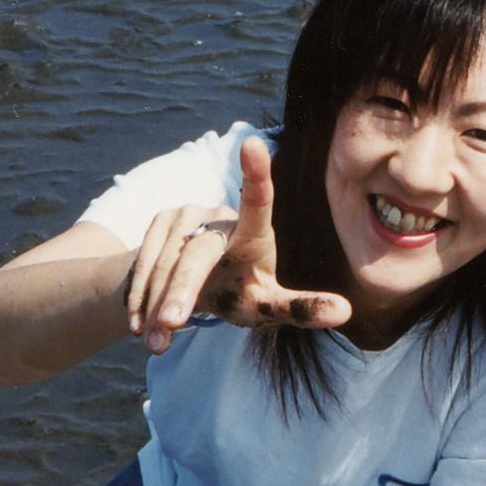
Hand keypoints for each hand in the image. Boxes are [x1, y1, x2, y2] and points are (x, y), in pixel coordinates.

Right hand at [127, 136, 352, 353]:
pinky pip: (143, 264)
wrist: (189, 288)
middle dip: (182, 291)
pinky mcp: (158, 224)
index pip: (259, 200)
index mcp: (254, 233)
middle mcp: (220, 218)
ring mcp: (186, 217)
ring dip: (155, 306)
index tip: (253, 144)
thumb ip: (301, 308)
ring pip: (165, 264)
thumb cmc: (240, 293)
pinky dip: (139, 298)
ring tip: (157, 341)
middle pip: (198, 255)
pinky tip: (141, 327)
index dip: (256, 174)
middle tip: (171, 324)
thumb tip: (346, 312)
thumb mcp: (267, 306)